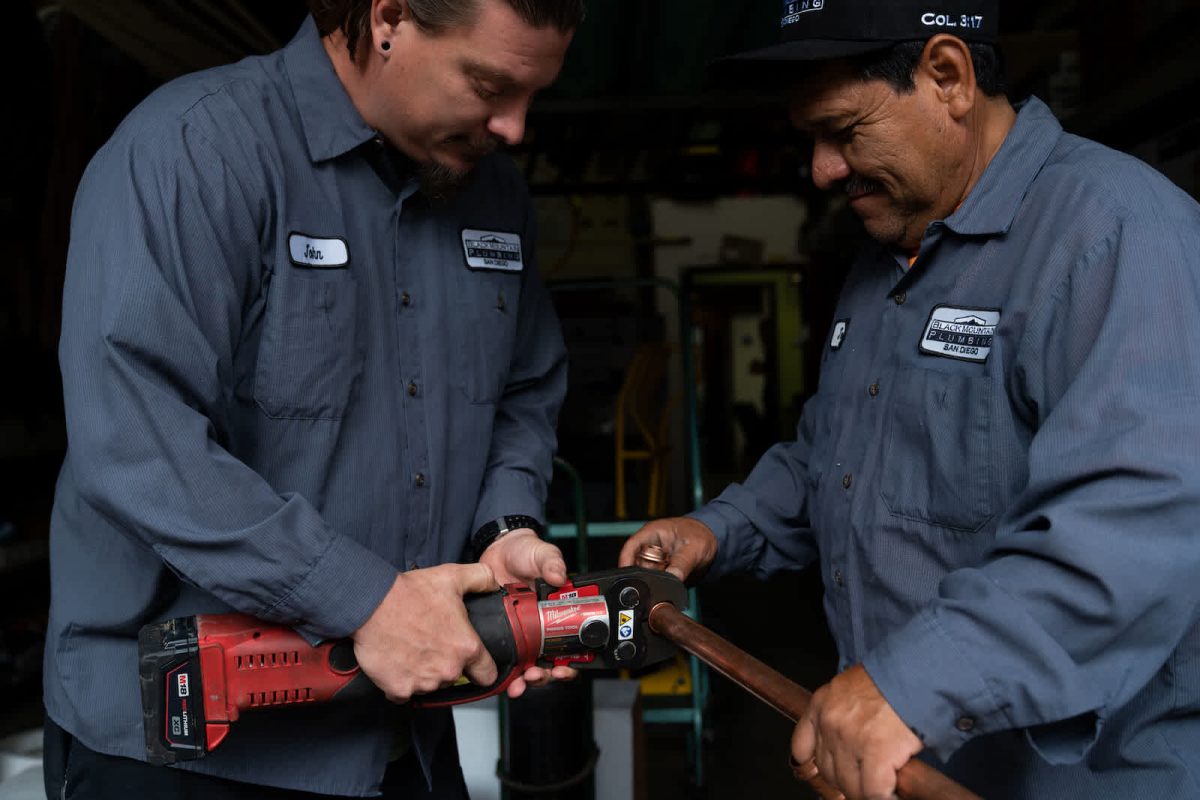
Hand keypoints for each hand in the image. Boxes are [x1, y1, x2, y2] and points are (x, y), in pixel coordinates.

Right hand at [351, 563, 498, 702]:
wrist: (371, 605)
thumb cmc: (410, 593)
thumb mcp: (453, 577)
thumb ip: (481, 578)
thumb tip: (494, 583)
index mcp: (466, 647)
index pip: (488, 675)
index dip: (482, 669)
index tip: (475, 665)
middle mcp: (448, 670)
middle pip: (455, 677)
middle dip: (446, 663)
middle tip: (432, 642)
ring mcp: (423, 683)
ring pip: (430, 684)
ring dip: (424, 672)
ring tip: (412, 648)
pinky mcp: (399, 689)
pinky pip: (404, 692)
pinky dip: (401, 681)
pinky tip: (397, 661)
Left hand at [479, 529, 574, 697]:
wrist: (496, 550)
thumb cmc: (525, 552)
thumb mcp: (542, 553)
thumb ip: (552, 562)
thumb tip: (559, 576)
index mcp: (558, 613)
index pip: (571, 645)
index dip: (570, 662)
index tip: (563, 667)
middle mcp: (542, 627)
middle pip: (549, 662)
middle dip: (545, 675)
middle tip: (537, 674)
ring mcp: (521, 632)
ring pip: (528, 665)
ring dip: (525, 678)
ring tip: (520, 682)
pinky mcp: (502, 633)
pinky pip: (505, 657)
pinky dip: (504, 671)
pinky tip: (501, 678)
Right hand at [616, 516, 717, 583]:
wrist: (714, 542)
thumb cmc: (701, 535)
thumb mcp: (693, 547)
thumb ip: (682, 563)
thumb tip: (672, 578)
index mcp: (651, 533)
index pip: (630, 547)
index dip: (625, 562)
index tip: (626, 578)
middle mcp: (650, 547)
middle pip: (636, 565)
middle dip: (644, 576)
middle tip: (657, 581)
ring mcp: (656, 560)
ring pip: (646, 576)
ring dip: (655, 581)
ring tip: (672, 578)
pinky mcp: (662, 571)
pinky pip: (656, 581)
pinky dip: (662, 585)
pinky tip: (674, 582)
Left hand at [791, 664, 922, 799]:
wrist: (915, 672)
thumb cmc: (890, 679)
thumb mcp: (850, 689)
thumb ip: (840, 714)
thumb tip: (847, 748)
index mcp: (820, 705)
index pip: (801, 748)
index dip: (817, 767)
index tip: (832, 774)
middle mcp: (829, 723)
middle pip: (828, 772)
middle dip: (847, 781)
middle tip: (866, 779)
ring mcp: (850, 739)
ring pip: (850, 786)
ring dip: (866, 791)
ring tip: (881, 786)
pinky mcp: (876, 752)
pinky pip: (874, 792)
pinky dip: (883, 797)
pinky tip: (892, 793)